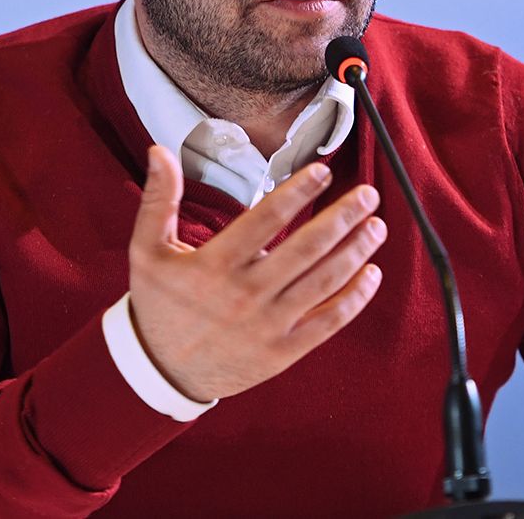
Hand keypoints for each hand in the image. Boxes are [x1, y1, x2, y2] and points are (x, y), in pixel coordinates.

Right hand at [127, 145, 386, 401]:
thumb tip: (159, 151)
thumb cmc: (158, 304)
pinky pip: (327, 323)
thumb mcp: (146, 251)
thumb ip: (159, 200)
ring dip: (356, 252)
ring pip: (323, 283)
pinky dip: (354, 298)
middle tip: (368, 194)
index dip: (298, 192)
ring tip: (377, 226)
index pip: (265, 219)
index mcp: (214, 265)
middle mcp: (245, 294)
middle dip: (343, 218)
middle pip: (306, 249)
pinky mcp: (282, 352)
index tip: (324, 171)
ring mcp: (267, 326)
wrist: (160, 372)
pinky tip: (372, 274)